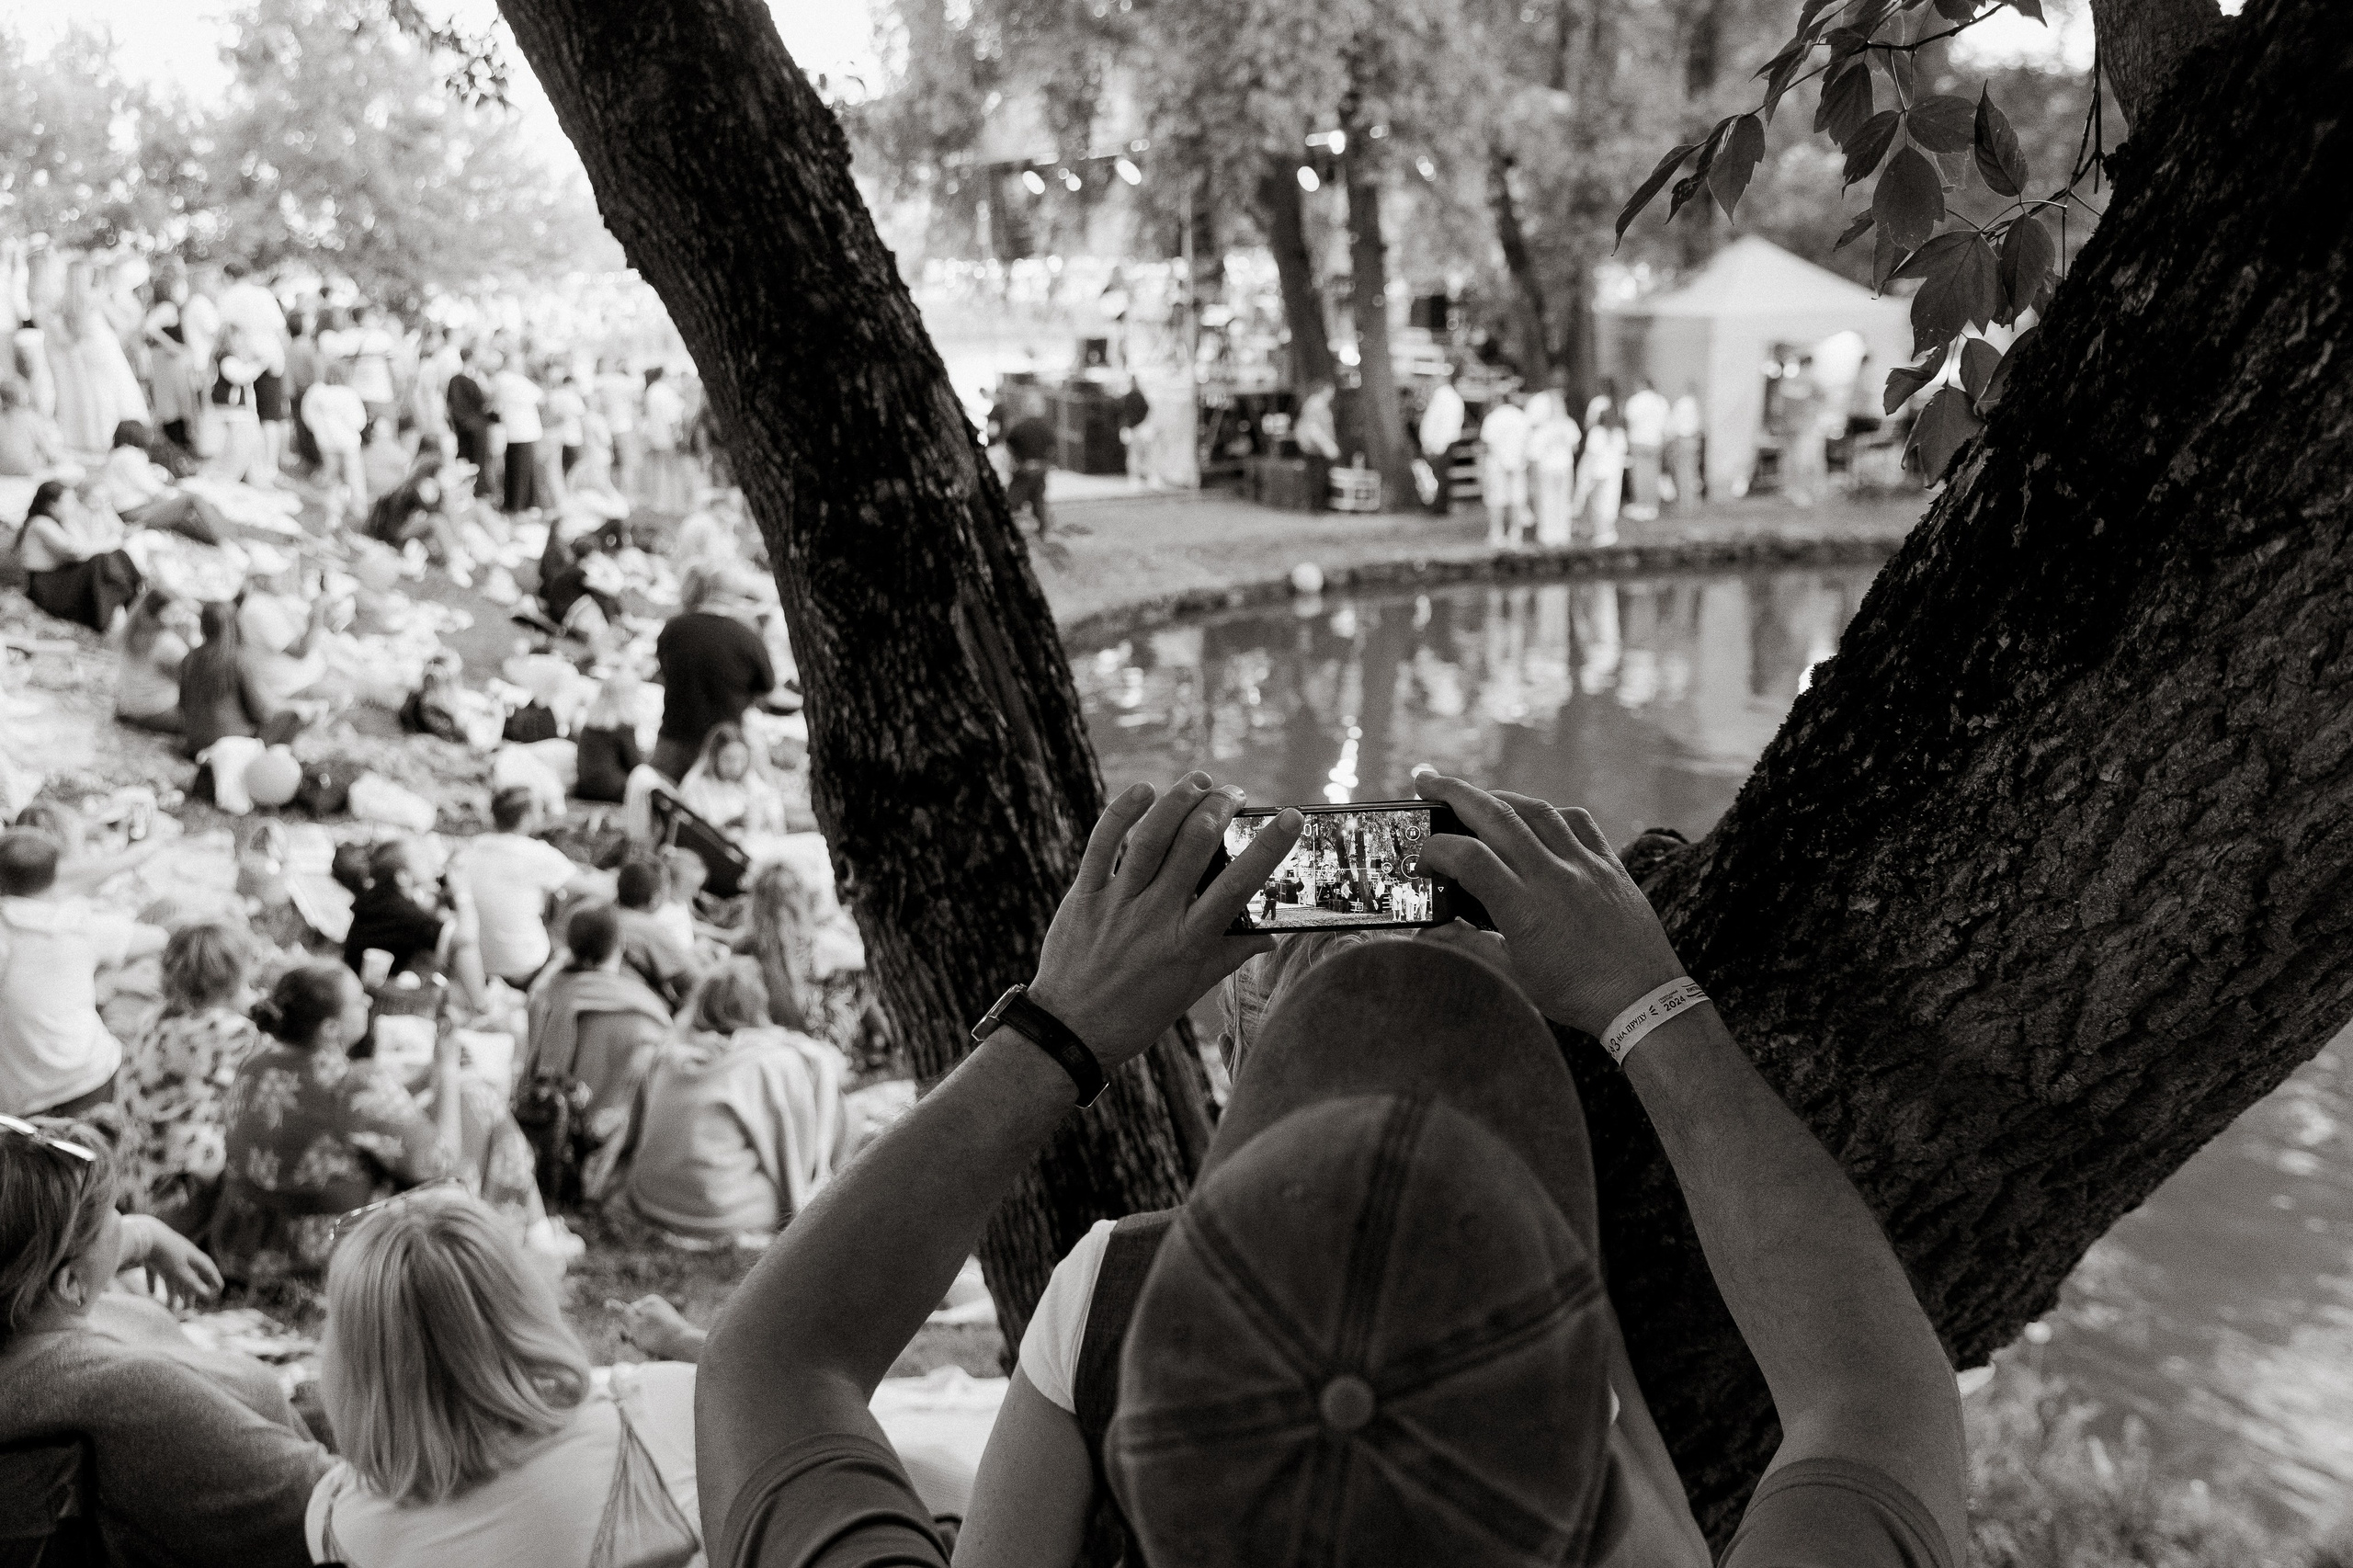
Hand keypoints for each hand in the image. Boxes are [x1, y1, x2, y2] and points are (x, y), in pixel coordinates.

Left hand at [120, 1215, 222, 1308]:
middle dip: (189, 1292)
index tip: (219, 1288)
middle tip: (190, 1307)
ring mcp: (165, 1256)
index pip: (207, 1268)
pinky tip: (151, 1293)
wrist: (142, 1235)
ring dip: (172, 1292)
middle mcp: (181, 1255)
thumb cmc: (164, 1253)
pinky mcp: (150, 1258)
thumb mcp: (179, 1271)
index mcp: (192, 1256)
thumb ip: (193, 1283)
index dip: (214, 1278)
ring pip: (171, 1277)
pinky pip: (154, 1273)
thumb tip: (208, 1294)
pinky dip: (153, 1284)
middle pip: (188, 1276)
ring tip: (170, 1307)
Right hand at [610, 1294, 703, 1361]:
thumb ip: (621, 1314)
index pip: (628, 1318)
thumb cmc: (658, 1335)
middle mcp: (659, 1307)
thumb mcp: (635, 1325)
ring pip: (646, 1336)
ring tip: (656, 1348)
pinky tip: (662, 1351)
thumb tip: (607, 1302)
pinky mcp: (672, 1331)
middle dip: (639, 1339)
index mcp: (650, 1301)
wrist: (684, 1345)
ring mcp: (666, 1319)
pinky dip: (656, 1348)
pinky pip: (657, 1341)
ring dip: (647, 1346)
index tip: (638, 1335)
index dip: (629, 1330)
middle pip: (638, 1327)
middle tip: (648, 1343)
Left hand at [1029, 773, 1302, 1070]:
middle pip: (1195, 846)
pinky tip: (1145, 791)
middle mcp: (1155, 917)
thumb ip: (1231, 956)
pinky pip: (1102, 844)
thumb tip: (1271, 936)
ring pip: (1151, 837)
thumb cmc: (1137, 1014)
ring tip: (1199, 781)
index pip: (1238, 886)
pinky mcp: (1085, 895)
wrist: (1070, 1031)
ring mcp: (1117, 903)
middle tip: (1235, 794)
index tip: (1290, 817)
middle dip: (1220, 809)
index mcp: (1189, 943)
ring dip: (1179, 800)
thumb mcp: (1192, 990)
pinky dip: (1122, 812)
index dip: (1268, 847)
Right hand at [1414, 773, 1688, 1036]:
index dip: (1435, 849)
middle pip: (1495, 815)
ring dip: (1498, 796)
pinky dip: (1548, 812)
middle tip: (1426, 781)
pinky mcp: (1610, 864)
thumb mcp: (1514, 974)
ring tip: (1475, 797)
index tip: (1423, 858)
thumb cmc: (1577, 994)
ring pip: (1535, 810)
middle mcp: (1553, 877)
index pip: (1468, 857)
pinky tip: (1534, 817)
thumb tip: (1428, 932)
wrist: (1643, 998)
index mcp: (1524, 909)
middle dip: (1454, 792)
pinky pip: (1577, 821)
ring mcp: (1585, 865)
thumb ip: (1468, 945)